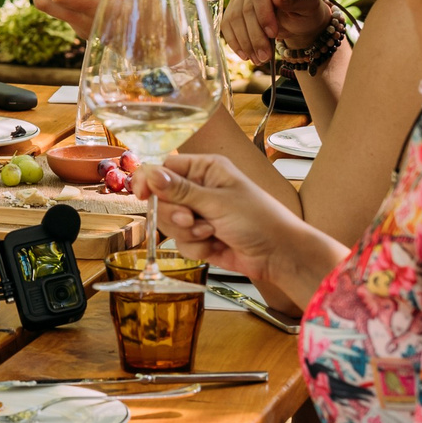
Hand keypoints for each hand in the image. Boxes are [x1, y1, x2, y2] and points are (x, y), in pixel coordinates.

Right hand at [143, 150, 309, 284]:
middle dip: (174, 214)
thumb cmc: (259, 219)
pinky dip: (196, 247)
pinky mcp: (200, 237)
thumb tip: (150, 174)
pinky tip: (216, 245)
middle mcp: (199, 189)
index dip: (151, 181)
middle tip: (191, 220)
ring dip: (187, 233)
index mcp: (206, 169)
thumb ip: (181, 190)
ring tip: (211, 233)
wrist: (279, 254)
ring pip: (169, 223)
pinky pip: (181, 242)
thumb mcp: (218, 202)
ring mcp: (199, 214)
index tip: (142, 195)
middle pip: (162, 199)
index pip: (164, 168)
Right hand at [218, 0, 330, 66]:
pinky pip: (227, 25)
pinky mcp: (233, 7)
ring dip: (244, 42)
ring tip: (258, 59)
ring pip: (233, 19)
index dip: (263, 14)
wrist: (299, 19)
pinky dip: (235, 42)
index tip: (273, 34)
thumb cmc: (306, 10)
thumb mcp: (307, 6)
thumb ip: (294, 0)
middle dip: (254, 36)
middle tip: (265, 56)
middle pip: (244, 9)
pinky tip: (245, 55)